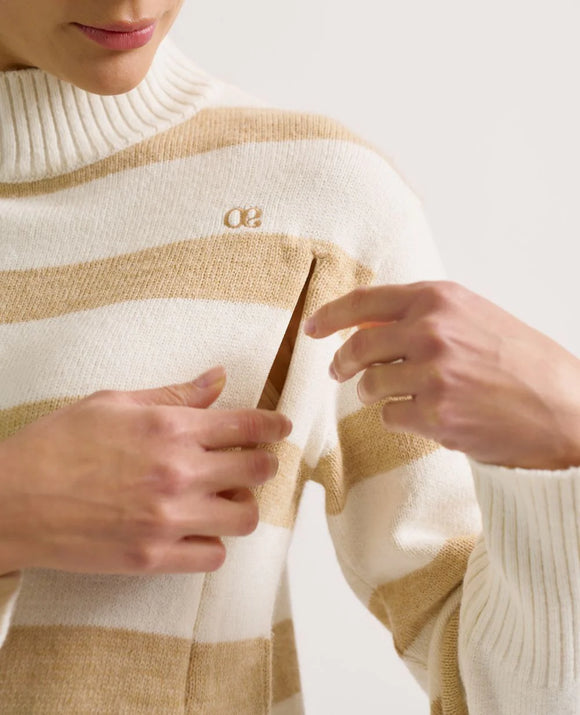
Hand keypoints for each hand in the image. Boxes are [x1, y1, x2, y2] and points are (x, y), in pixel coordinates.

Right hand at [0, 366, 291, 575]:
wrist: (12, 500)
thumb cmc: (58, 444)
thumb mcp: (114, 402)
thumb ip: (174, 394)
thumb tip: (217, 378)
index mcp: (171, 429)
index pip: (247, 426)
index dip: (274, 426)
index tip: (282, 428)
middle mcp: (178, 473)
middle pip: (257, 471)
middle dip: (263, 463)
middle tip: (255, 463)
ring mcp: (168, 519)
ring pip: (245, 518)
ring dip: (242, 505)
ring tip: (225, 498)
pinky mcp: (153, 557)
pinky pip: (213, 556)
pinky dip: (213, 543)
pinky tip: (197, 529)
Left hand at [304, 280, 579, 469]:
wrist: (565, 409)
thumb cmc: (522, 363)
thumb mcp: (473, 317)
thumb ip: (423, 315)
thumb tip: (368, 322)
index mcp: (439, 298)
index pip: (364, 301)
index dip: (330, 316)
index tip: (312, 328)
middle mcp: (432, 330)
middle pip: (357, 347)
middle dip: (341, 363)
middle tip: (338, 371)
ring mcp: (432, 373)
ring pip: (369, 386)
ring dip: (374, 394)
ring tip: (393, 396)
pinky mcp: (435, 414)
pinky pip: (390, 416)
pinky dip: (399, 418)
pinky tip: (425, 416)